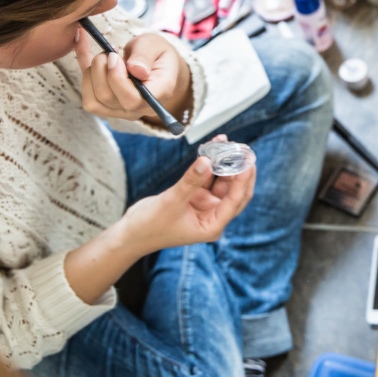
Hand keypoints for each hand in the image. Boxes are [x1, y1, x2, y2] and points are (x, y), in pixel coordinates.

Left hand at [75, 30, 189, 122]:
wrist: (158, 62)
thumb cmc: (159, 53)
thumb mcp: (155, 45)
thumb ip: (145, 55)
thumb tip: (135, 70)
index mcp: (157, 94)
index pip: (132, 100)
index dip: (117, 79)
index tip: (114, 56)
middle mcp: (139, 108)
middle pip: (108, 99)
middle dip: (100, 70)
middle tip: (110, 52)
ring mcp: (121, 110)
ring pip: (93, 101)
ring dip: (90, 73)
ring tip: (103, 56)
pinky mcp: (107, 105)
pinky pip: (87, 96)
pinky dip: (81, 68)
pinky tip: (81, 42)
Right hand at [123, 137, 254, 253]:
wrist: (130, 233)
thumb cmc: (150, 226)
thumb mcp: (171, 202)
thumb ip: (190, 181)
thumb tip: (207, 161)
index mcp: (212, 225)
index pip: (234, 201)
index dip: (243, 180)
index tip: (247, 161)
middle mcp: (212, 215)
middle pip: (234, 190)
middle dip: (240, 170)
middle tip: (243, 149)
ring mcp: (204, 205)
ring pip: (222, 181)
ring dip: (225, 163)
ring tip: (229, 143)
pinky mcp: (195, 196)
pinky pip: (207, 176)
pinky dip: (210, 163)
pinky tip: (214, 146)